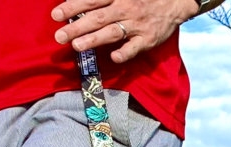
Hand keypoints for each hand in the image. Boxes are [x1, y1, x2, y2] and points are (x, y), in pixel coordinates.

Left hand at [52, 0, 198, 63]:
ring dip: (93, 39)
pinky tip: (114, 57)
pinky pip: (135, 47)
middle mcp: (125, 9)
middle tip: (59, 36)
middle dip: (76, 26)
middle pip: (97, 18)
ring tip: (75, 46)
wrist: (174, 2)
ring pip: (112, 32)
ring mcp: (137, 25)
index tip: (56, 15)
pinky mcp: (148, 39)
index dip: (72, 7)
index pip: (90, 1)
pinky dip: (125, 52)